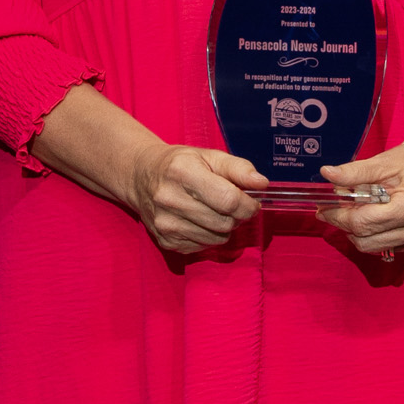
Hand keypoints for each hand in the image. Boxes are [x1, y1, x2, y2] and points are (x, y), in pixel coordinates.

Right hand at [123, 145, 264, 253]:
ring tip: (214, 211)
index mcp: (182, 172)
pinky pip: (204, 247)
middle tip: (232, 204)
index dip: (248, 204)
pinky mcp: (165, 241)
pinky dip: (209, 236)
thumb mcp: (209, 156)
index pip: (228, 200)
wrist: (140, 177)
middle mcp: (170, 199)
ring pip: (217, 238)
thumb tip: (262, 183)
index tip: (252, 201)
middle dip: (237, 216)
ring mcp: (165, 224)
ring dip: (224, 227)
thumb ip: (239, 168)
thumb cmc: (180, 164)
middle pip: (225, 222)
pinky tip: (199, 220)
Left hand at [315, 121, 403, 254]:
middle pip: (366, 240)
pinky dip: (377, 234)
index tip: (323, 208)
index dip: (338, 216)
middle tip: (336, 208)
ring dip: (360, 231)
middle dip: (346, 225)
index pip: (362, 223)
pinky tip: (377, 215)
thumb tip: (327, 175)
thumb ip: (356, 172)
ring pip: (376, 247)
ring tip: (356, 209)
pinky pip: (391, 246)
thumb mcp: (386, 161)